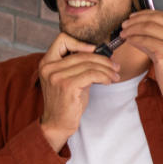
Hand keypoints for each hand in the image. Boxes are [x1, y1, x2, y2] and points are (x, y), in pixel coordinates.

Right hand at [37, 32, 119, 150]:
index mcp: (47, 62)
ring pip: (89, 64)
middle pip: (82, 53)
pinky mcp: (67, 85)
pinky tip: (109, 81)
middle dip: (103, 59)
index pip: (62, 39)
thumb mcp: (69, 79)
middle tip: (115, 66)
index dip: (80, 43)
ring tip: (115, 75)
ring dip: (107, 69)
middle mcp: (49, 67)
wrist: (57, 124)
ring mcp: (57, 76)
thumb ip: (78, 65)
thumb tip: (103, 53)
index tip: (95, 51)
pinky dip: (104, 76)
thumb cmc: (66, 102)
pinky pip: (92, 74)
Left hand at [120, 10, 162, 124]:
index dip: (146, 14)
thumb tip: (141, 26)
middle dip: (137, 19)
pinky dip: (134, 39)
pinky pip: (144, 41)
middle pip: (156, 18)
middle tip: (126, 24)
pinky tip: (129, 41)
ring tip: (124, 33)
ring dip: (132, 29)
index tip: (135, 17)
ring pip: (148, 28)